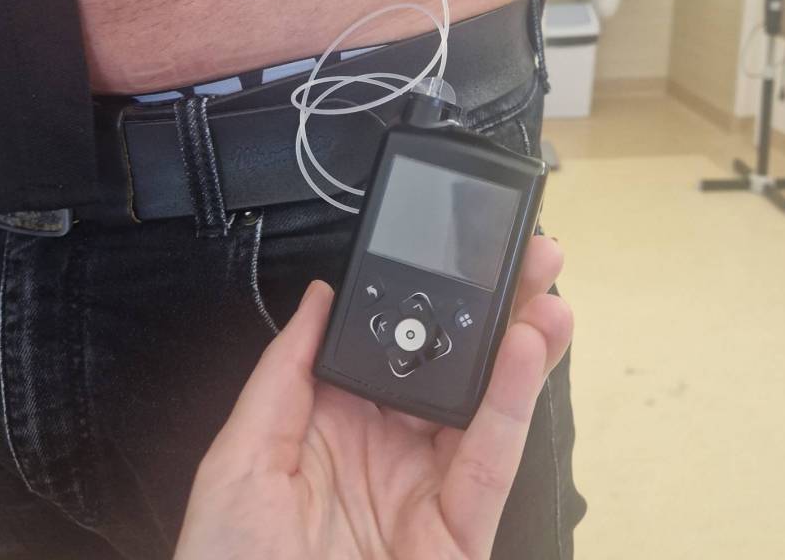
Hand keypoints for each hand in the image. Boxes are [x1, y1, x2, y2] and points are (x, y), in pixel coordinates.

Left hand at [173, 234, 571, 559]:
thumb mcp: (241, 458)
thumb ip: (284, 370)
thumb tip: (318, 296)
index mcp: (335, 420)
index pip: (392, 343)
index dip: (426, 298)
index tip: (452, 254)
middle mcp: (388, 446)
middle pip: (451, 364)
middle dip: (492, 309)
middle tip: (524, 258)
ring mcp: (427, 485)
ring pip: (484, 403)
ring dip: (520, 344)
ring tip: (543, 294)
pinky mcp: (460, 530)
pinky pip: (490, 459)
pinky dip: (513, 404)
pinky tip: (526, 350)